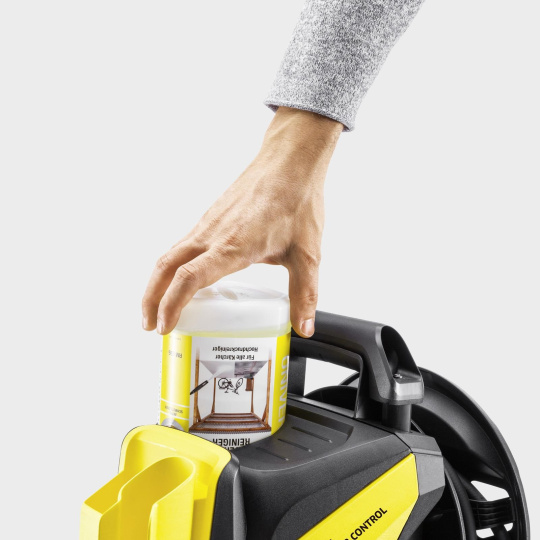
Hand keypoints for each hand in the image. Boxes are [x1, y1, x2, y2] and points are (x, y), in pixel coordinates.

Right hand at [142, 106, 342, 336]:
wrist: (291, 161)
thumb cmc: (297, 202)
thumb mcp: (306, 255)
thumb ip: (304, 294)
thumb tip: (305, 327)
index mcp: (232, 246)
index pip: (188, 279)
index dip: (170, 306)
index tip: (163, 328)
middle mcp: (212, 234)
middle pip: (165, 268)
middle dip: (150, 299)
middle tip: (149, 326)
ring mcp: (209, 224)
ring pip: (170, 255)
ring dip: (158, 283)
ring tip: (160, 308)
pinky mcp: (212, 218)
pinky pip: (183, 245)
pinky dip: (173, 267)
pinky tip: (186, 279)